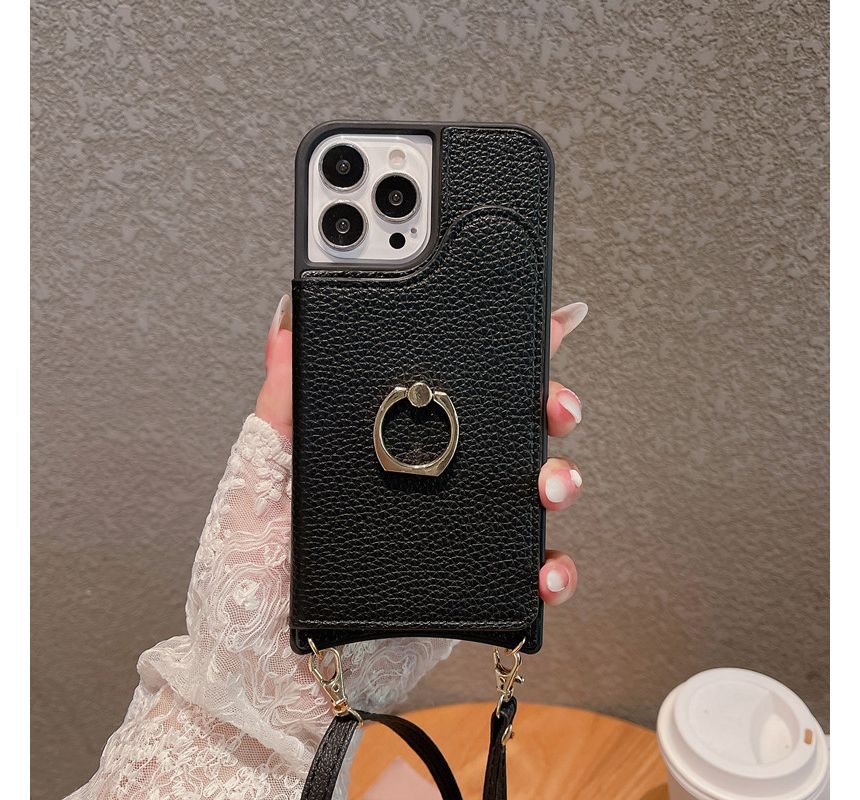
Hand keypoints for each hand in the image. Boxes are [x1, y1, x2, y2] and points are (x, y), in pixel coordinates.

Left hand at [257, 296, 585, 607]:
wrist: (262, 676)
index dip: (505, 356)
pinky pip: (527, 575)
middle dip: (551, 407)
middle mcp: (431, 482)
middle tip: (556, 408)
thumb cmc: (250, 576)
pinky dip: (555, 571)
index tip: (544, 325)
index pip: (455, 388)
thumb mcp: (260, 476)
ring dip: (562, 480)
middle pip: (510, 431)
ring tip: (550, 488)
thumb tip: (285, 326)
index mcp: (389, 446)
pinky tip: (545, 572)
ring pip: (530, 495)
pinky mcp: (470, 590)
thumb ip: (281, 404)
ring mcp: (454, 534)